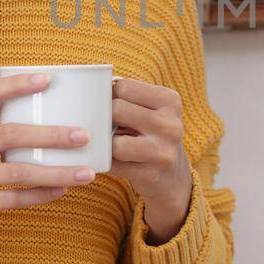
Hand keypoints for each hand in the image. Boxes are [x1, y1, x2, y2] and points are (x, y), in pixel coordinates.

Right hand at [0, 73, 94, 263]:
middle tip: (83, 135)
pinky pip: (11, 199)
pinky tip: (61, 192)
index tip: (47, 79)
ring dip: (56, 172)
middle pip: (12, 134)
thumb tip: (45, 122)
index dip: (16, 85)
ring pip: (18, 172)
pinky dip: (40, 196)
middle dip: (52, 135)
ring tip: (86, 173)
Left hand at [111, 77, 192, 242]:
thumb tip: (91, 91)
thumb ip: (128, 97)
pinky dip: (105, 161)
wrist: (172, 176)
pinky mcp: (151, 174)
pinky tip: (110, 159)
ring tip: (108, 142)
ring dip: (105, 143)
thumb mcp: (152, 110)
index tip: (110, 105)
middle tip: (106, 125)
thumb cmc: (152, 135)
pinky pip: (112, 164)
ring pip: (114, 142)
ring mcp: (162, 151)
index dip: (111, 96)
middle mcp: (170, 125)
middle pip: (117, 109)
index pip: (125, 87)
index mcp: (170, 101)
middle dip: (105, 117)